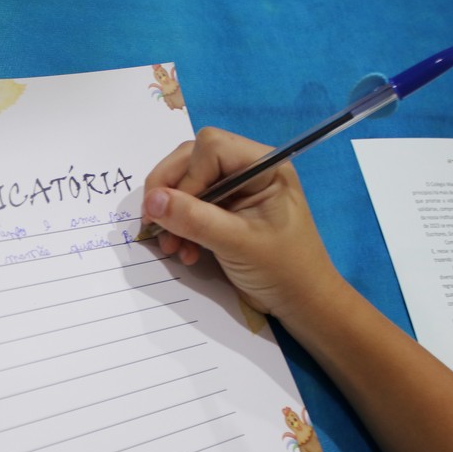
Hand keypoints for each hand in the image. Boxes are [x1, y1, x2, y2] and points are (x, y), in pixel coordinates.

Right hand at [141, 127, 343, 321]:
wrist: (301, 303)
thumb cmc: (283, 269)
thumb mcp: (237, 243)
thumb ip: (194, 219)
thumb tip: (151, 202)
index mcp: (263, 166)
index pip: (209, 148)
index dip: (185, 177)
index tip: (172, 213)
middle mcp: (248, 170)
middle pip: (192, 160)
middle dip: (171, 193)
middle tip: (155, 224)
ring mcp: (236, 191)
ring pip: (187, 184)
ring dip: (172, 214)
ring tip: (172, 247)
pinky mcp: (226, 212)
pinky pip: (191, 206)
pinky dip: (180, 227)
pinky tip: (185, 251)